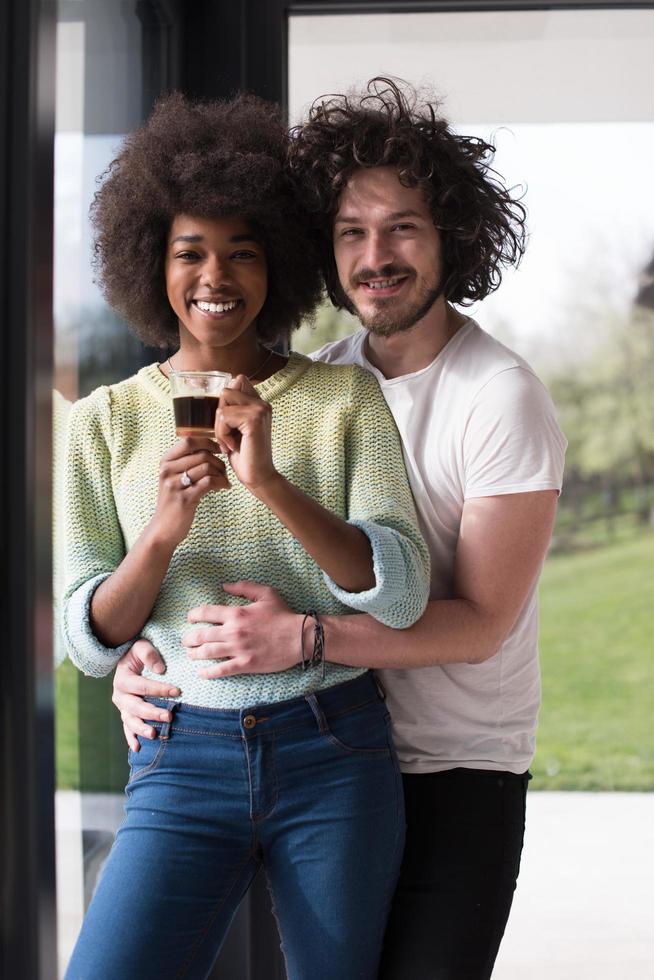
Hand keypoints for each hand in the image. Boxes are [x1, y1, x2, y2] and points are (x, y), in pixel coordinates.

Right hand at [112, 640, 180, 750]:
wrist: (128, 659)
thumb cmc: (138, 653)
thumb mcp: (141, 646)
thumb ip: (149, 654)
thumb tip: (160, 670)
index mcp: (123, 678)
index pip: (142, 686)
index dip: (160, 689)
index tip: (177, 691)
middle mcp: (120, 695)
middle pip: (136, 706)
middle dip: (152, 712)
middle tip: (169, 716)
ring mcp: (122, 707)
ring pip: (130, 720)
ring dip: (142, 728)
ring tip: (154, 734)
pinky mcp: (125, 714)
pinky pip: (127, 728)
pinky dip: (131, 738)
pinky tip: (137, 748)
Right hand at [151, 436, 229, 547]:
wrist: (163, 529)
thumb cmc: (173, 501)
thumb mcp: (173, 478)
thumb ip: (186, 463)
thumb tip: (210, 446)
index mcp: (165, 462)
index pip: (188, 441)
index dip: (207, 442)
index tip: (219, 450)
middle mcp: (167, 471)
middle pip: (201, 454)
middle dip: (218, 461)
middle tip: (224, 471)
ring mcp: (174, 485)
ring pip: (207, 467)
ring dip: (222, 473)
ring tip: (224, 480)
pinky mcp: (184, 499)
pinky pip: (209, 482)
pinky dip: (222, 483)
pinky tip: (225, 487)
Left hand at [183, 582, 301, 678]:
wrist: (300, 637)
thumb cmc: (284, 615)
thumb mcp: (266, 594)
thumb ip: (244, 587)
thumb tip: (224, 585)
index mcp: (237, 613)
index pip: (206, 613)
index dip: (193, 615)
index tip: (190, 618)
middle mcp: (234, 631)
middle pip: (201, 635)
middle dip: (189, 638)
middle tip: (185, 640)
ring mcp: (238, 649)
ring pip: (207, 653)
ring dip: (195, 654)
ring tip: (191, 654)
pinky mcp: (245, 664)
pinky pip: (221, 670)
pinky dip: (208, 672)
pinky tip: (201, 672)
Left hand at [215, 377, 277, 490]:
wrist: (259, 477)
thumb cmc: (245, 456)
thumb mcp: (235, 429)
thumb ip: (231, 411)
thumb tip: (220, 392)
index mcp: (259, 404)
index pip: (237, 380)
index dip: (225, 399)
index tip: (229, 423)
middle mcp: (262, 403)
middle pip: (226, 391)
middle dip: (220, 415)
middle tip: (229, 436)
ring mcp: (260, 410)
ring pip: (222, 404)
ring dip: (220, 427)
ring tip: (231, 442)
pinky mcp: (253, 419)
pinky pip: (223, 417)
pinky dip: (222, 434)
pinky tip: (233, 446)